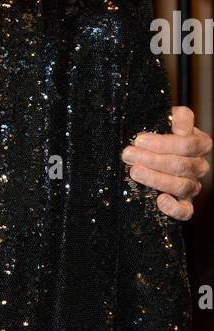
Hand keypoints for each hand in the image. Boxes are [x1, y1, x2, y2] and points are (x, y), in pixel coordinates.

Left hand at [122, 105, 210, 219]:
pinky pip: (185, 212)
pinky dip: (174, 208)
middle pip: (182, 165)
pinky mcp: (185, 205)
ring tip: (134, 171)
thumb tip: (181, 129)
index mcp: (200, 144)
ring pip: (182, 186)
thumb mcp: (167, 119)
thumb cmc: (160, 133)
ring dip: (156, 179)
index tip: (139, 140)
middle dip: (152, 160)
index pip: (188, 144)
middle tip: (129, 155)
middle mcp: (200, 166)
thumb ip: (179, 117)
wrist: (150, 153)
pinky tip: (160, 200)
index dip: (163, 143)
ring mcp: (193, 186)